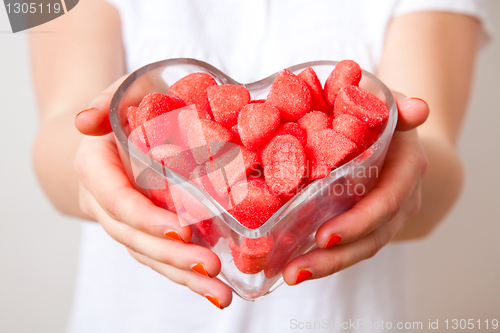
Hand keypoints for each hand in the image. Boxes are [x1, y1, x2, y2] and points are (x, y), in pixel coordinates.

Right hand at [74, 78, 232, 308]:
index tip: (181, 230)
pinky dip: (186, 274)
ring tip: (219, 294)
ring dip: (184, 277)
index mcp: (96, 169)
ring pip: (149, 256)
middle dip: (172, 256)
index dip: (146, 218)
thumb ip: (105, 102)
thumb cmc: (123, 109)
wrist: (112, 133)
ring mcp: (125, 222)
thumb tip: (85, 121)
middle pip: (135, 238)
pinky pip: (161, 256)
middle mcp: (106, 203)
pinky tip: (215, 287)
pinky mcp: (145, 231)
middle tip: (210, 266)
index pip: (117, 199)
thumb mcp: (120, 93)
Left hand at [281, 93, 428, 284]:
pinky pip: (350, 245)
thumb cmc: (382, 112)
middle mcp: (400, 198)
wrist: (395, 131)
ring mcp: (386, 216)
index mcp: (406, 168)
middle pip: (372, 237)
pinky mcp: (368, 223)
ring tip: (290, 274)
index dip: (358, 221)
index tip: (324, 236)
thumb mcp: (387, 101)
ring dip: (325, 265)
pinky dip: (324, 257)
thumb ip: (398, 106)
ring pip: (360, 248)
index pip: (386, 201)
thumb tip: (418, 110)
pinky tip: (294, 265)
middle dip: (335, 257)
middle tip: (296, 270)